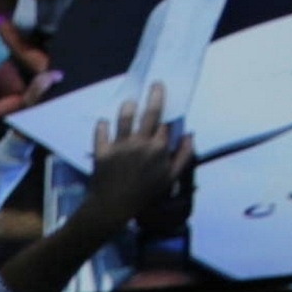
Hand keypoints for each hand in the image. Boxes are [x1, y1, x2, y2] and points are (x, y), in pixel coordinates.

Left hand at [82, 85, 194, 231]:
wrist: (112, 207)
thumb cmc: (145, 194)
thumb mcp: (170, 177)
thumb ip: (183, 155)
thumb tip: (190, 134)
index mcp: (158, 148)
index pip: (164, 124)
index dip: (166, 118)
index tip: (166, 111)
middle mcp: (140, 142)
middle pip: (149, 113)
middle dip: (154, 95)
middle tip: (156, 83)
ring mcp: (120, 145)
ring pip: (124, 118)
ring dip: (128, 107)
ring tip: (130, 101)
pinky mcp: (102, 151)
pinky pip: (100, 133)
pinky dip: (102, 126)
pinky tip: (103, 121)